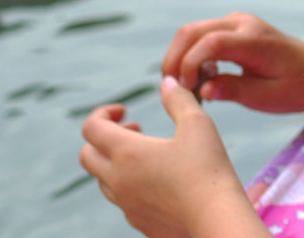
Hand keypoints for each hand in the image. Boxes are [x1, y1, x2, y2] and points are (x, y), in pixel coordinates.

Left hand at [79, 76, 248, 237]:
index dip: (103, 113)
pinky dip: (128, 184)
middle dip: (104, 137)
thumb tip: (167, 81)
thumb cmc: (208, 169)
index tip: (125, 111)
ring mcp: (125, 205)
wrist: (216, 220)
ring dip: (115, 161)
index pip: (91, 128)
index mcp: (126, 153)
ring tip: (148, 153)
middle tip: (135, 129)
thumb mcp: (198, 123)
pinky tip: (158, 179)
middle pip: (87, 155)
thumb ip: (178, 99)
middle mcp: (118, 180)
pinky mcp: (138, 222)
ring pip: (102, 179)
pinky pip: (121, 199)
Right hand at [161, 13, 303, 112]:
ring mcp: (237, 22)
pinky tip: (199, 78)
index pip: (211, 42)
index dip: (189, 64)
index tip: (185, 89)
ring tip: (186, 88)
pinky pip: (202, 36)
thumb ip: (234, 91)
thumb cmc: (297, 87)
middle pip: (192, 31)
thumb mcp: (268, 97)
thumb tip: (202, 90)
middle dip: (174, 59)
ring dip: (180, 57)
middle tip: (171, 90)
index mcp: (254, 40)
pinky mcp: (234, 28)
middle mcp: (243, 23)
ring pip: (192, 31)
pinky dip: (191, 55)